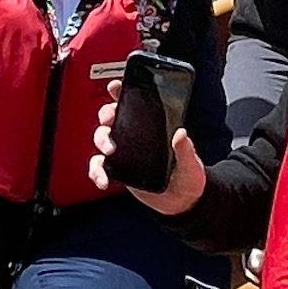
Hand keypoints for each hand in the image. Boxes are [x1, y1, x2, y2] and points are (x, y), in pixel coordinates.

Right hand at [88, 83, 205, 215]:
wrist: (183, 202)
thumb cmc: (188, 177)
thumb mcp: (191, 163)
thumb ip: (186, 149)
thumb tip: (181, 133)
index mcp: (152, 128)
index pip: (134, 105)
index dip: (122, 93)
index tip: (116, 87)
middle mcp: (135, 137)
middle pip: (112, 118)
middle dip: (106, 114)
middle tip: (109, 120)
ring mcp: (125, 153)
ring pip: (102, 139)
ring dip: (100, 141)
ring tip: (110, 151)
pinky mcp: (118, 171)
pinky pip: (99, 167)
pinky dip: (96, 172)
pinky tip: (103, 180)